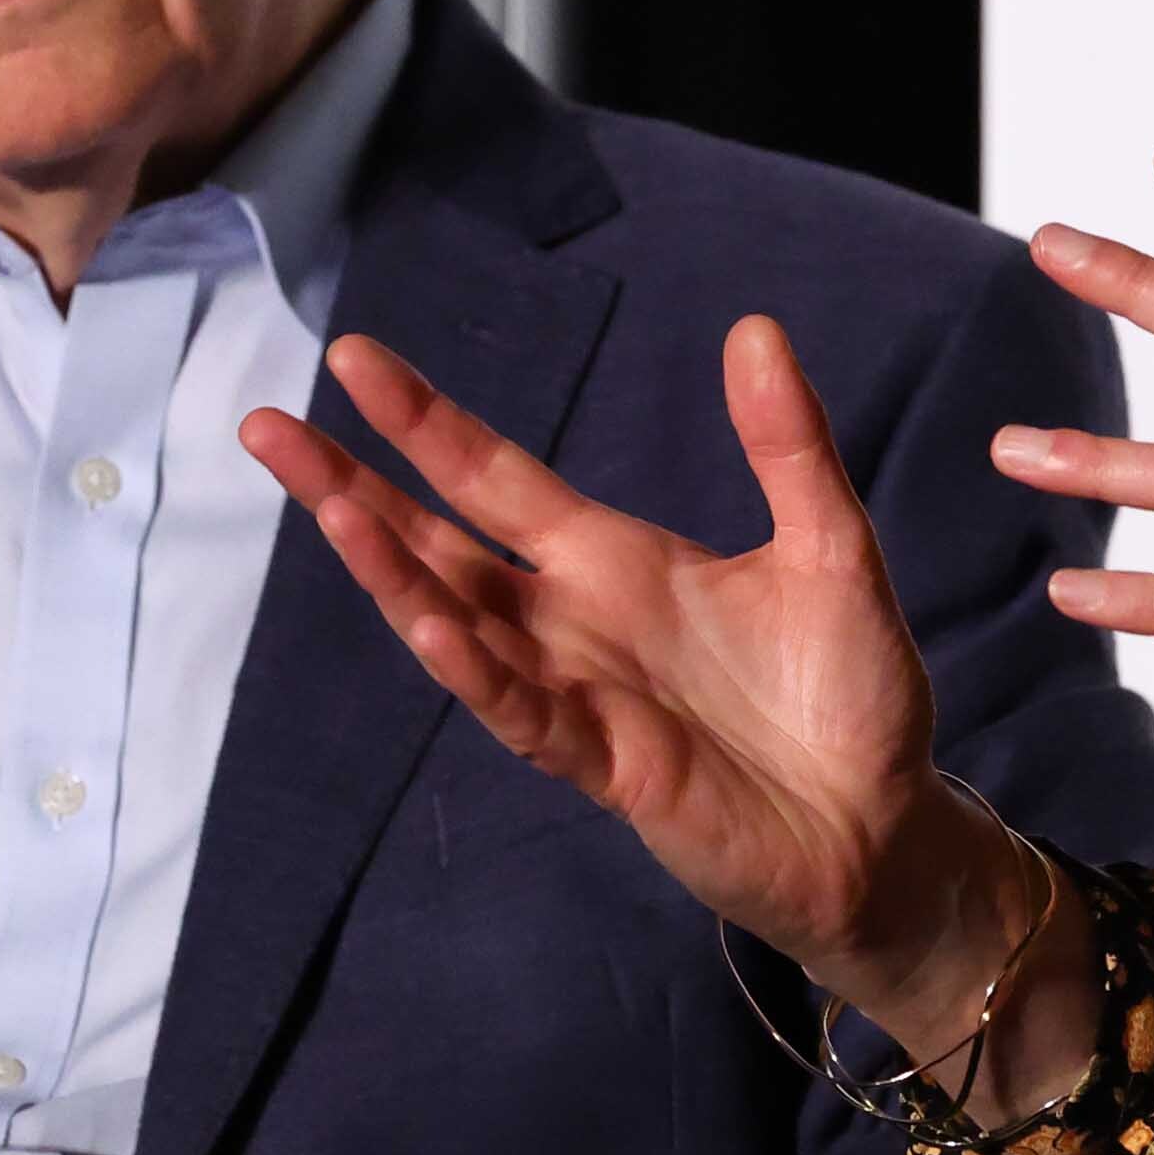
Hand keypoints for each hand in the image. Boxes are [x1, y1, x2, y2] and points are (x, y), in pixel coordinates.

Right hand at [241, 325, 1059, 1068]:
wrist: (888, 828)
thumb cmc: (853, 695)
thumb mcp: (831, 546)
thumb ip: (787, 445)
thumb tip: (756, 326)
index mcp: (615, 562)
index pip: (493, 478)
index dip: (425, 422)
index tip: (354, 357)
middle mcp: (575, 622)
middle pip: (438, 544)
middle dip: (352, 488)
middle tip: (265, 426)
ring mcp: (579, 695)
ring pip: (457, 624)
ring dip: (390, 570)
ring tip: (327, 506)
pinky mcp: (609, 765)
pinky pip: (523, 711)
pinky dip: (473, 670)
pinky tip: (426, 622)